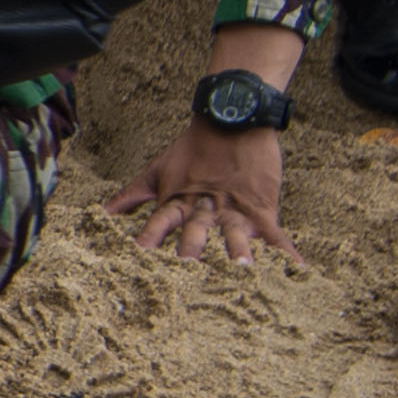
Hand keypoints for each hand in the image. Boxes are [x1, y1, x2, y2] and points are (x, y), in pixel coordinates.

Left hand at [106, 121, 296, 264]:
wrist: (231, 119)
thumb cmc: (192, 149)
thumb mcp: (158, 171)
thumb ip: (131, 196)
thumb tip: (101, 213)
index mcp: (176, 202)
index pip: (156, 226)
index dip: (146, 244)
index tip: (134, 266)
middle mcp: (203, 210)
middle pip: (194, 235)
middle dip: (190, 254)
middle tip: (185, 278)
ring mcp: (234, 210)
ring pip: (234, 235)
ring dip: (237, 252)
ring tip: (241, 270)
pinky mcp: (261, 209)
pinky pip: (276, 235)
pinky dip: (286, 254)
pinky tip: (297, 272)